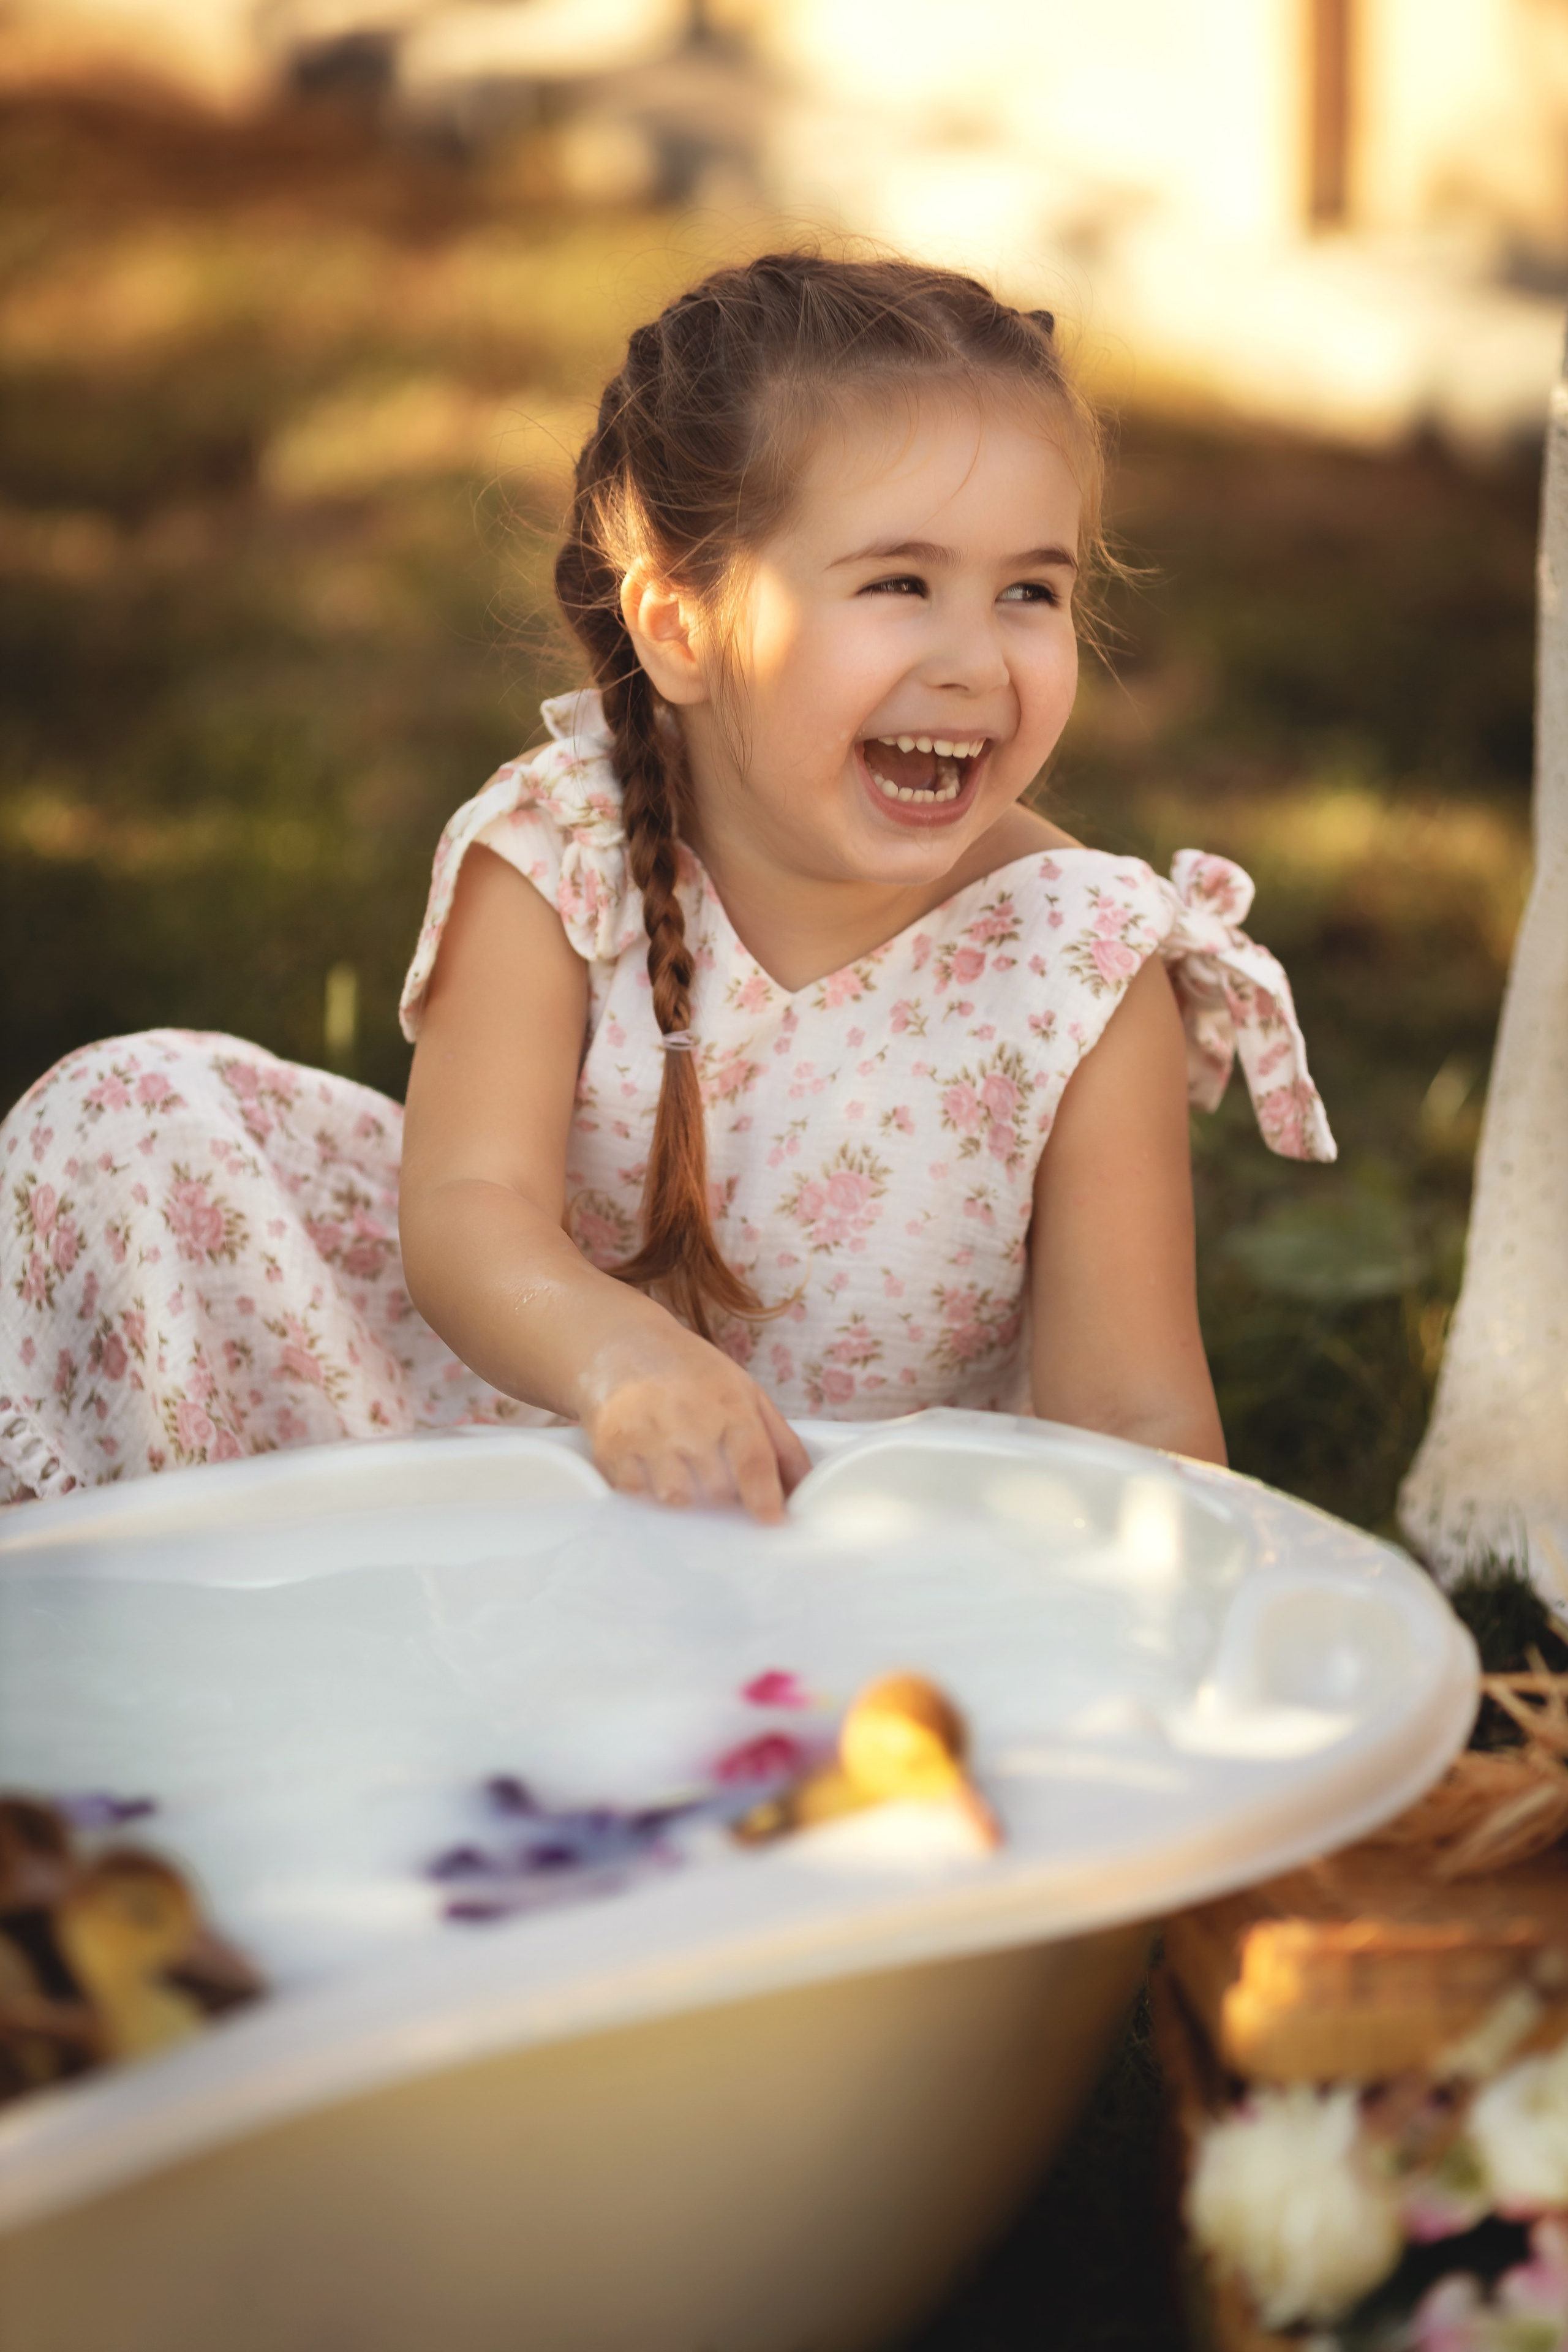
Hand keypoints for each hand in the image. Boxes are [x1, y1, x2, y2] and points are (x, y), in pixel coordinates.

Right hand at [579, 1322, 811, 1521]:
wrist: (622, 1345)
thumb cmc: (693, 1374)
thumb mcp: (747, 1393)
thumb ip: (781, 1443)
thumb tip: (807, 1490)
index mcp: (728, 1404)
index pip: (753, 1462)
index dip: (765, 1499)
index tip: (772, 1521)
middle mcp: (688, 1420)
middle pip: (717, 1490)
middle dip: (726, 1500)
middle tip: (721, 1488)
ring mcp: (647, 1436)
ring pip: (677, 1500)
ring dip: (687, 1500)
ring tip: (685, 1476)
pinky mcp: (612, 1451)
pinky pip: (638, 1497)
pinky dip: (649, 1495)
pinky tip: (653, 1473)